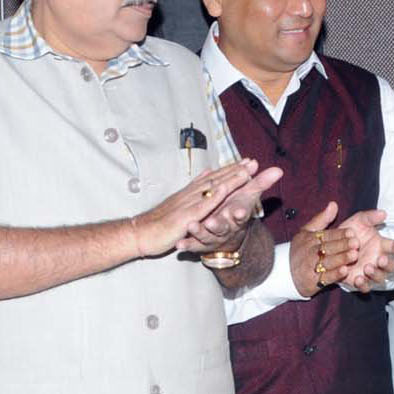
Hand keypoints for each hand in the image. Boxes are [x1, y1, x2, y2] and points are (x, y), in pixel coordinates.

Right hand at [131, 159, 259, 257]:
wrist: (140, 232)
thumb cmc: (158, 220)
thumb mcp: (178, 203)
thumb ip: (194, 188)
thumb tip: (207, 173)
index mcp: (190, 192)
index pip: (214, 178)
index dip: (231, 170)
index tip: (247, 162)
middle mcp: (190, 194)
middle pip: (216, 179)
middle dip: (235, 170)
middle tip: (252, 162)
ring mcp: (188, 204)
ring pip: (212, 189)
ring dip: (229, 179)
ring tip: (246, 172)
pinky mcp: (185, 217)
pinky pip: (202, 205)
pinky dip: (214, 196)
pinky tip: (225, 190)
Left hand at [178, 164, 283, 254]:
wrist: (229, 236)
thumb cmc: (237, 209)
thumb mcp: (249, 197)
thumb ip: (262, 184)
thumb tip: (279, 170)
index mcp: (237, 217)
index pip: (241, 214)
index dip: (240, 213)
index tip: (239, 212)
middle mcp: (225, 228)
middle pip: (222, 227)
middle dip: (218, 224)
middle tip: (212, 222)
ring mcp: (212, 237)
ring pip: (206, 236)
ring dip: (199, 232)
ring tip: (192, 226)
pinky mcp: (200, 244)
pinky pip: (192, 245)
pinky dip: (186, 245)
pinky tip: (179, 245)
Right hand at [287, 201, 353, 294]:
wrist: (283, 273)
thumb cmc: (300, 250)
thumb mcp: (306, 232)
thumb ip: (322, 219)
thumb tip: (334, 204)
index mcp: (310, 239)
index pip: (326, 235)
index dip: (340, 234)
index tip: (352, 232)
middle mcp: (310, 252)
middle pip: (328, 248)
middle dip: (343, 245)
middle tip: (356, 243)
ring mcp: (310, 267)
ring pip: (327, 262)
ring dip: (341, 259)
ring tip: (354, 255)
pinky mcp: (312, 282)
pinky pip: (325, 278)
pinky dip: (334, 275)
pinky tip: (344, 271)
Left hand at [339, 218, 393, 291]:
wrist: (332, 247)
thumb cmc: (349, 233)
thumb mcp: (359, 221)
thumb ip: (370, 217)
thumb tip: (384, 213)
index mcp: (381, 246)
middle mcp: (378, 260)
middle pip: (391, 266)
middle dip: (388, 264)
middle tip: (381, 259)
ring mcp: (370, 272)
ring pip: (380, 278)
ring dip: (376, 274)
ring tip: (367, 267)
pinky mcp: (359, 281)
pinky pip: (365, 287)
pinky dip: (364, 285)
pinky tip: (358, 278)